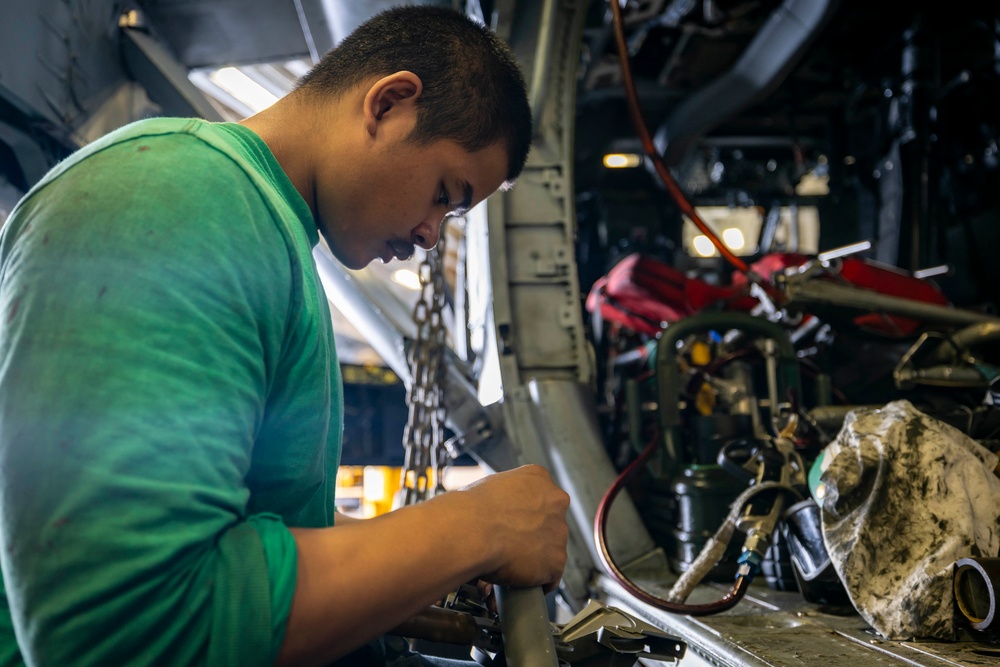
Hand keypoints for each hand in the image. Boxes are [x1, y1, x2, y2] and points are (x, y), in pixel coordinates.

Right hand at [456, 465, 569, 590]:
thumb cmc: (471, 509)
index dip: (527, 515)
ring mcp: (559, 532)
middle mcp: (556, 502)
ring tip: (510, 563)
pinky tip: (521, 581)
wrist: (471, 531)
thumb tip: (501, 511)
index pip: (542, 499)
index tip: (515, 524)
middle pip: (550, 523)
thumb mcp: (492, 486)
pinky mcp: (556, 561)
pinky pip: (551, 576)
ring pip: (551, 550)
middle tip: (510, 544)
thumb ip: (508, 497)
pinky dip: (537, 581)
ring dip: (535, 558)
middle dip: (534, 535)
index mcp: (539, 478)